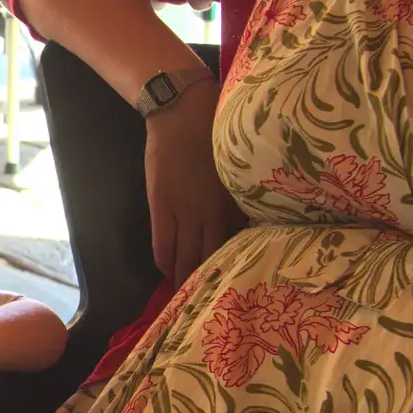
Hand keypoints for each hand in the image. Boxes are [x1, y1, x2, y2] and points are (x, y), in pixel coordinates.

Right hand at [143, 82, 243, 287]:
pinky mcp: (161, 205)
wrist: (183, 112)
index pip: (237, 243)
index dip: (235, 265)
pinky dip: (164, 259)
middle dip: (209, 279)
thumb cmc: (218, 133)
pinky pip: (163, 241)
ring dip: (184, 275)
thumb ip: (243, 195)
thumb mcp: (240, 167)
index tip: (236, 282)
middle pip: (211, 255)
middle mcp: (212, 212)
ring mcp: (184, 210)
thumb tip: (251, 221)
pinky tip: (166, 270)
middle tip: (208, 299)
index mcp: (235, 202)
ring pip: (186, 254)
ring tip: (184, 293)